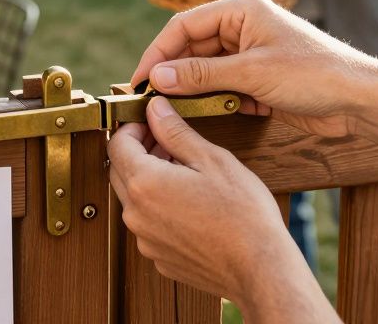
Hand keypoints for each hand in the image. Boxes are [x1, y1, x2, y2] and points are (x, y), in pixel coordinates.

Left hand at [108, 97, 338, 321]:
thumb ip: (175, 132)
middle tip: (167, 141)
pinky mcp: (159, 258)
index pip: (117, 145)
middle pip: (120, 172)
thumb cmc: (242, 214)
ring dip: (148, 179)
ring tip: (183, 169)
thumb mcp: (211, 159)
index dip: (132, 127)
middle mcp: (137, 215)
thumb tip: (155, 109)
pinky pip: (148, 224)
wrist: (259, 268)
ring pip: (133, 199)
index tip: (150, 122)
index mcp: (145, 184)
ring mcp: (146, 240)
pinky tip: (189, 202)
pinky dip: (159, 207)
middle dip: (138, 151)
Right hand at [131, 0, 377, 138]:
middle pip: (193, 48)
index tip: (140, 81)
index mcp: (241, 9)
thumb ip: (201, 74)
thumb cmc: (314, 74)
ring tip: (191, 111)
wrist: (361, 100)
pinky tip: (235, 112)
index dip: (157, 52)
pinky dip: (224, 100)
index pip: (183, 26)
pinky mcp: (262, 77)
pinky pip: (227, 86)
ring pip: (209, 70)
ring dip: (201, 91)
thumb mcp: (251, 74)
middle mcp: (244, 25)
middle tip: (157, 101)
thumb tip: (157, 76)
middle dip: (177, 75)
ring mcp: (253, 51)